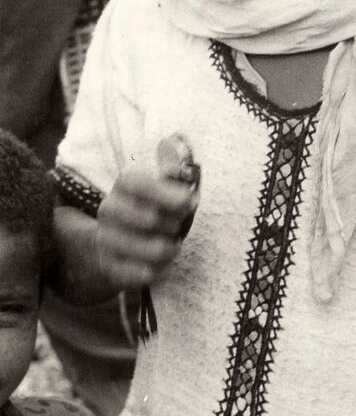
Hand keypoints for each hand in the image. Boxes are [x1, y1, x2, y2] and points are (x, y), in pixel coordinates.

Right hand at [95, 171, 196, 290]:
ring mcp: (106, 239)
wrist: (117, 241)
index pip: (138, 183)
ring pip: (152, 249)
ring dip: (171, 248)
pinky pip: (144, 273)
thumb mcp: (161, 183)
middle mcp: (108, 210)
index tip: (189, 201)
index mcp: (123, 184)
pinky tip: (162, 262)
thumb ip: (170, 166)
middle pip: (150, 218)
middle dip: (175, 223)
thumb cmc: (150, 206)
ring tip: (173, 244)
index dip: (166, 193)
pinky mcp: (110, 267)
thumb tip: (169, 143)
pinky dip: (161, 269)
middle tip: (180, 224)